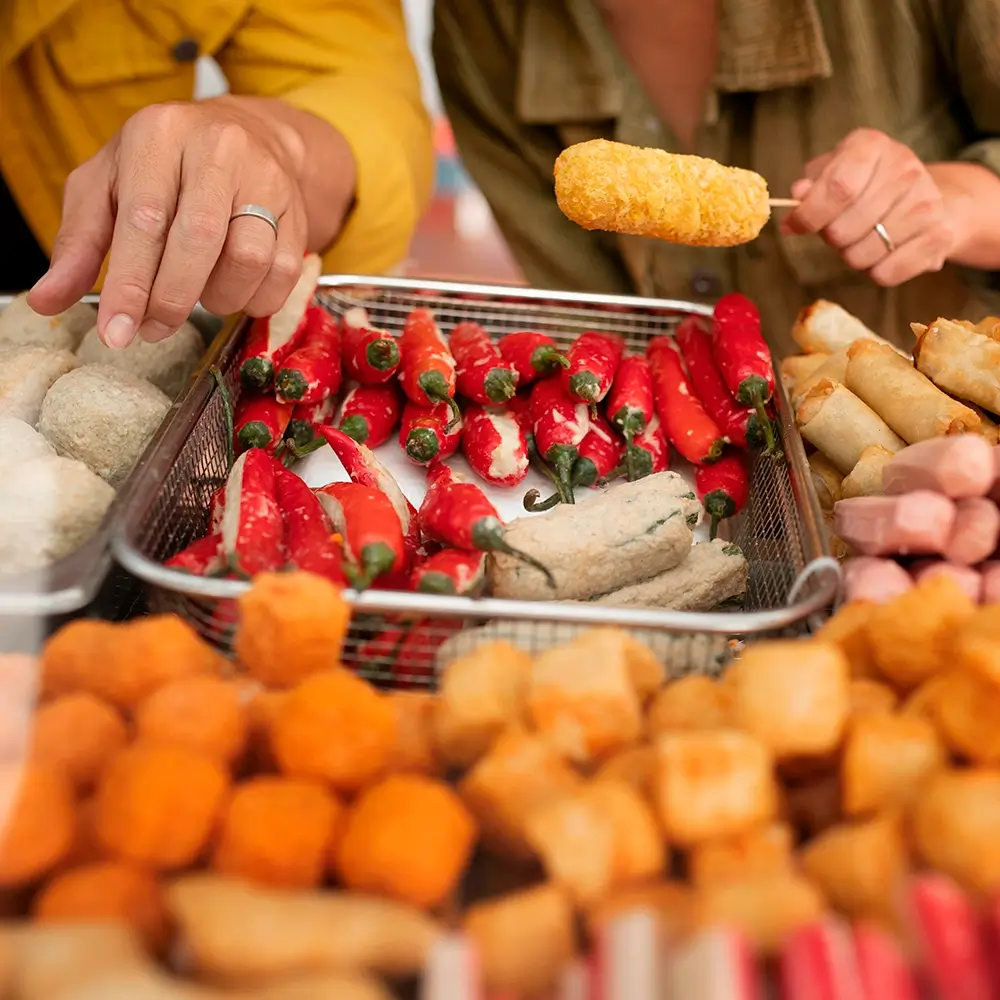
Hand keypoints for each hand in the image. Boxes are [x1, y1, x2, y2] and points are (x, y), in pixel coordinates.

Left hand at [28, 98, 309, 346]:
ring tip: (199, 296)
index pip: (144, 219)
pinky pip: (282, 275)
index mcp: (159, 134)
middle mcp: (219, 148)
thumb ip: (80, 243)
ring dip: (219, 298)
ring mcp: (267, 179)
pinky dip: (255, 299)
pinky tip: (234, 291)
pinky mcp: (299, 212)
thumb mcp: (108, 186)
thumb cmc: (165, 168)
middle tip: (153, 329)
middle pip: (200, 240)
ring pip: (248, 260)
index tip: (117, 332)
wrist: (251, 138)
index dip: (130, 285)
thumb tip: (47, 301)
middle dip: (172, 299)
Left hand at [780, 128, 956, 287]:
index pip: (837, 188)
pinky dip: (876, 271)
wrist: (924, 196)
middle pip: (843, 229)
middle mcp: (904, 169)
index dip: (808, 216)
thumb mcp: (833, 172)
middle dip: (830, 238)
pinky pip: (886, 274)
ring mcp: (926, 202)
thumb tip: (797, 195)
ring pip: (860, 256)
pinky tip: (884, 251)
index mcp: (871, 147)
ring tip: (864, 238)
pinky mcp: (939, 236)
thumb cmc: (865, 185)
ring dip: (852, 256)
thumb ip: (811, 185)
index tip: (794, 227)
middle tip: (838, 229)